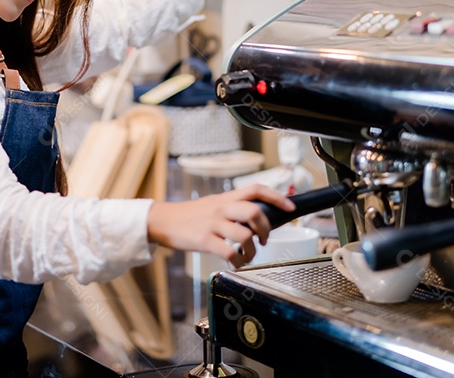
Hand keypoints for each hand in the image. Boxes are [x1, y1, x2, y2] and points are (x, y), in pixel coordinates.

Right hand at [146, 184, 295, 267]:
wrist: (164, 220)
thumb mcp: (213, 204)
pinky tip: (236, 262)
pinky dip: (238, 261)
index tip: (290, 208)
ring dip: (252, 250)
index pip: (256, 190)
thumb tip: (258, 218)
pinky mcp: (204, 240)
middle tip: (265, 239)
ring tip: (248, 255)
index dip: (277, 197)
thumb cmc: (191, 215)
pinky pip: (229, 252)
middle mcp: (222, 208)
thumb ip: (233, 208)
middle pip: (255, 212)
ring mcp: (213, 224)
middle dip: (266, 228)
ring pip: (245, 235)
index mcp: (226, 198)